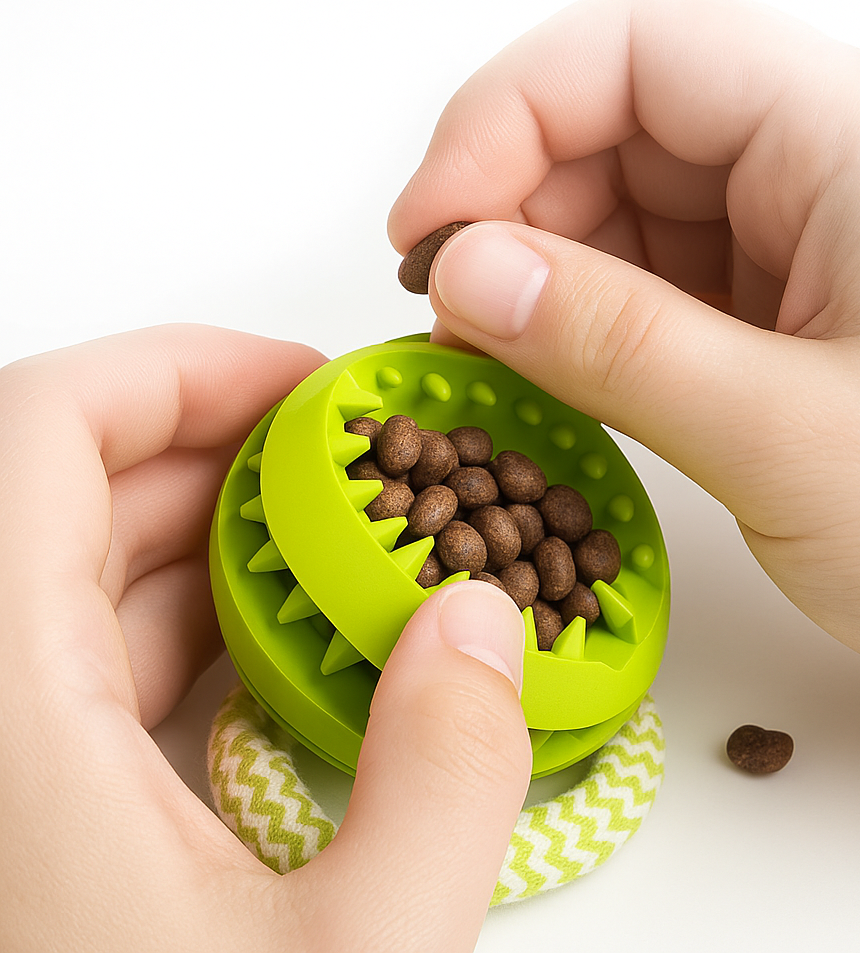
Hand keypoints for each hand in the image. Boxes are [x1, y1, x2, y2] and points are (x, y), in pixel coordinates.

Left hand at [0, 325, 529, 951]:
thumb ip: (444, 779)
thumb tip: (486, 625)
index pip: (41, 429)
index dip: (180, 369)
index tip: (306, 386)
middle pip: (64, 489)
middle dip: (223, 453)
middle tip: (349, 466)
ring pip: (69, 579)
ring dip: (204, 543)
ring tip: (333, 551)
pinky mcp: (14, 817)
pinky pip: (75, 667)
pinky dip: (175, 631)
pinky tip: (273, 656)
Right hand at [388, 0, 859, 757]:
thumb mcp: (784, 436)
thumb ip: (611, 342)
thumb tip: (464, 274)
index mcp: (854, 140)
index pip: (640, 48)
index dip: (505, 115)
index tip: (428, 227)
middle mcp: (829, 169)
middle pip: (620, 122)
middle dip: (511, 204)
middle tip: (446, 310)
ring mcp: (806, 245)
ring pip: (626, 208)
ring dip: (540, 271)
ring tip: (486, 359)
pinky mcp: (787, 318)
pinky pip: (655, 284)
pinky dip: (586, 322)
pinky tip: (548, 377)